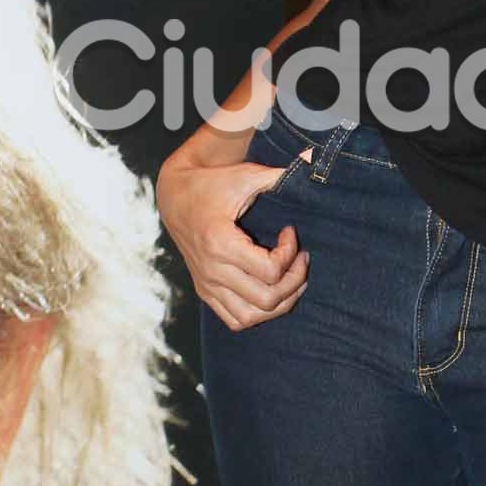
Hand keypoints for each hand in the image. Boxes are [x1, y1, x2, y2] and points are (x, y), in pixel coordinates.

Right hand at [158, 150, 311, 329]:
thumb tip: (311, 165)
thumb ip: (277, 176)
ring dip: (280, 303)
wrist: (174, 196)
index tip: (290, 232)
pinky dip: (259, 313)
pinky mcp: (205, 291)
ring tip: (292, 279)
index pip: (270, 271)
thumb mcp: (244, 175)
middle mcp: (211, 270)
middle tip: (300, 258)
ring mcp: (207, 285)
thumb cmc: (212, 184)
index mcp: (220, 243)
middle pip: (267, 299)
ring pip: (252, 317)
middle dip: (294, 280)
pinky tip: (270, 290)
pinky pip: (236, 320)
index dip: (291, 253)